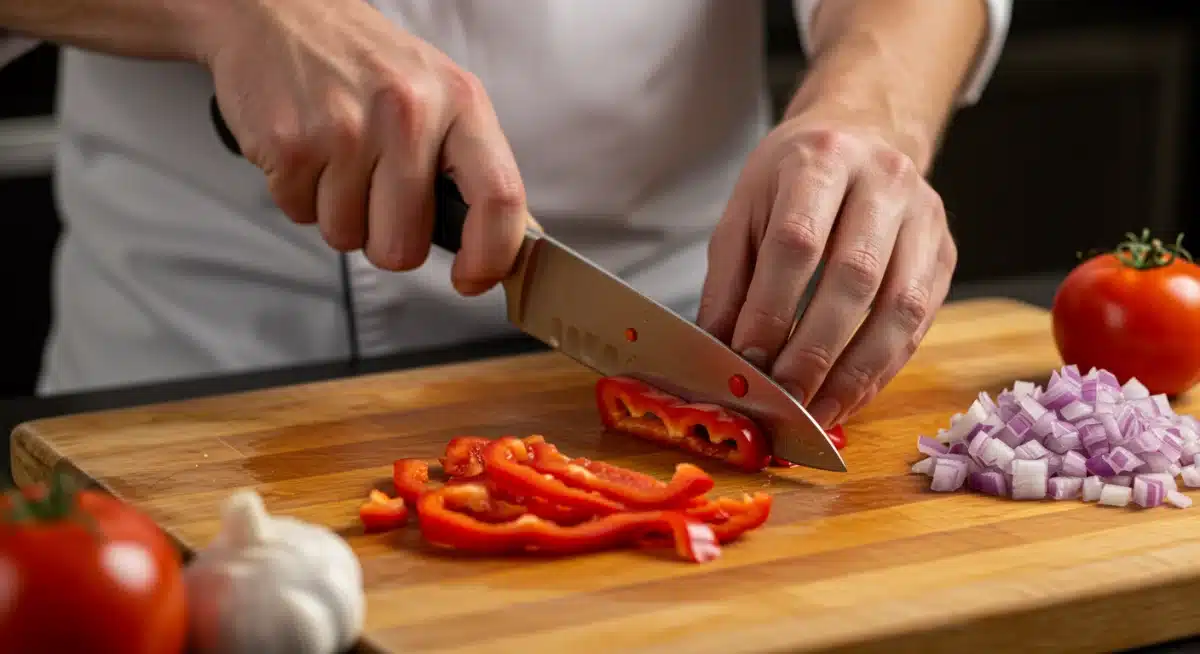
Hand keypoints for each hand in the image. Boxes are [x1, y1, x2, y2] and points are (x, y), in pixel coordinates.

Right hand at [204, 0, 526, 294]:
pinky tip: (307, 150)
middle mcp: (408, 114)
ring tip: (337, 158)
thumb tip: (506, 241)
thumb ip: (474, 166)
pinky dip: (300, 196)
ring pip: (347, 237)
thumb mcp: (440, 95)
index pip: (500, 197)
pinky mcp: (291, 144)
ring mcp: (346, 130)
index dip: (490, 256)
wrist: (278, 12)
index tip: (472, 278)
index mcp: (460, 102)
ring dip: (339, 214)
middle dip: (386, 240)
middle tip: (375, 194)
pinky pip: (301, 215)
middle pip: (404, 245)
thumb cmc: (366, 63)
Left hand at [697, 117, 956, 427]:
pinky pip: (919, 323)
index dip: (771, 308)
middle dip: (814, 350)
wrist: (865, 134)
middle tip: (782, 397)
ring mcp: (925, 217)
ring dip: (855, 372)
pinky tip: (849, 396)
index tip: (747, 359)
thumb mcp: (745, 211)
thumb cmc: (793, 180)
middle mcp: (884, 181)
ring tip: (816, 412)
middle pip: (854, 277)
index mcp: (821, 160)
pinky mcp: (946, 254)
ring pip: (899, 307)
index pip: (797, 241)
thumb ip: (730, 280)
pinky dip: (882, 369)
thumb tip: (720, 351)